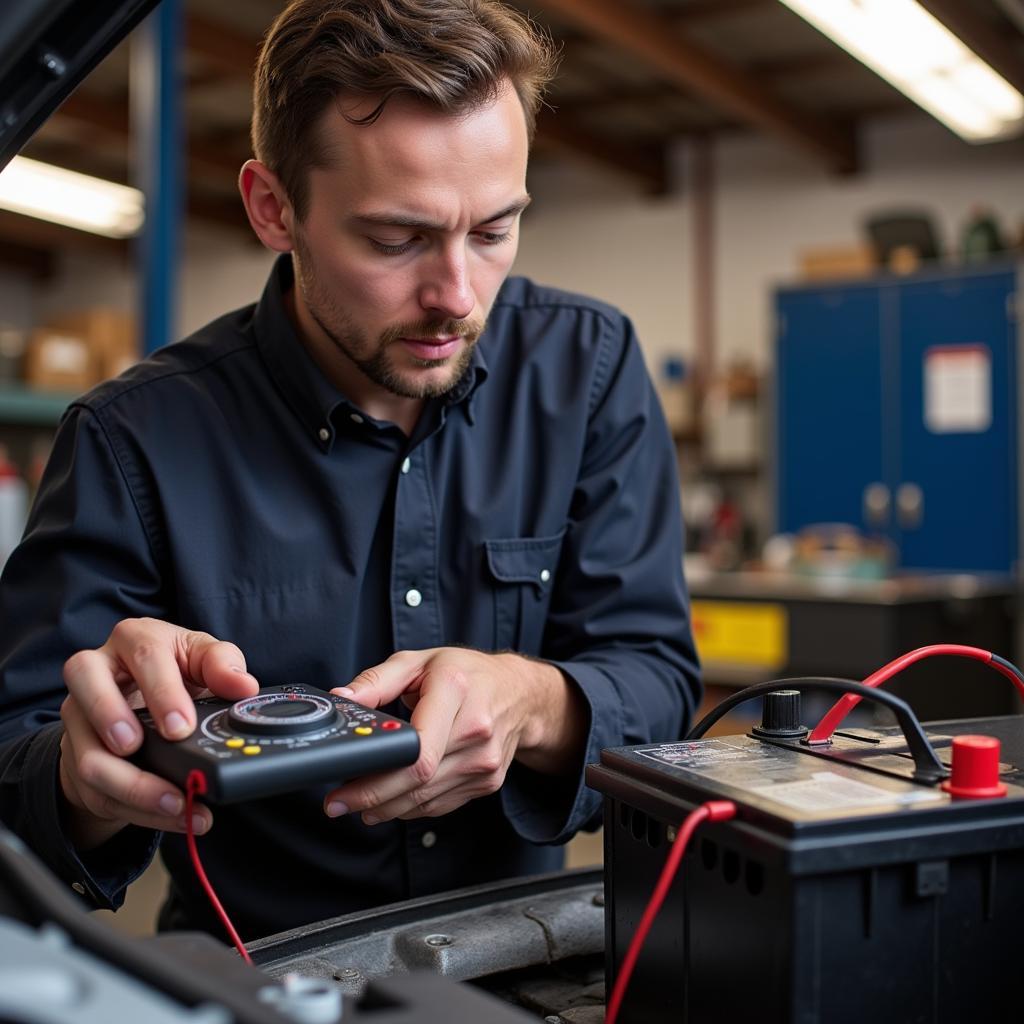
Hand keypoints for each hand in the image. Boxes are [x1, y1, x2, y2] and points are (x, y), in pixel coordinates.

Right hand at [58, 617, 258, 850]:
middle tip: (143, 748)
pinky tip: (172, 815)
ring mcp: (80, 716)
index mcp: (135, 640)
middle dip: (114, 721)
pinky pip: (97, 790)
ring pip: (89, 755)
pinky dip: (138, 810)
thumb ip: (223, 665)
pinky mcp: (77, 756)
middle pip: (86, 686)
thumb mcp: (202, 660)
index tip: (183, 727)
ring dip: (132, 785)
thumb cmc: (175, 673)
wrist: (141, 704)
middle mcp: (96, 671)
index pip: (144, 656)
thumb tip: (243, 686)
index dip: (162, 692)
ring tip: (176, 802)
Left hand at [324, 648, 585, 824]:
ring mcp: (485, 760)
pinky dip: (411, 808)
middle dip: (370, 798)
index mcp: (456, 691)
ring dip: (387, 808)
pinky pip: (440, 805)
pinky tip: (393, 801)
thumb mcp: (419, 661)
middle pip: (417, 781)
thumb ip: (376, 680)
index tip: (344, 783)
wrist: (519, 693)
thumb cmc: (467, 674)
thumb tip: (341, 697)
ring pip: (425, 800)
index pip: (419, 749)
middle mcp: (476, 729)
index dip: (377, 776)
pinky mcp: (487, 782)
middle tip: (338, 803)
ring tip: (359, 804)